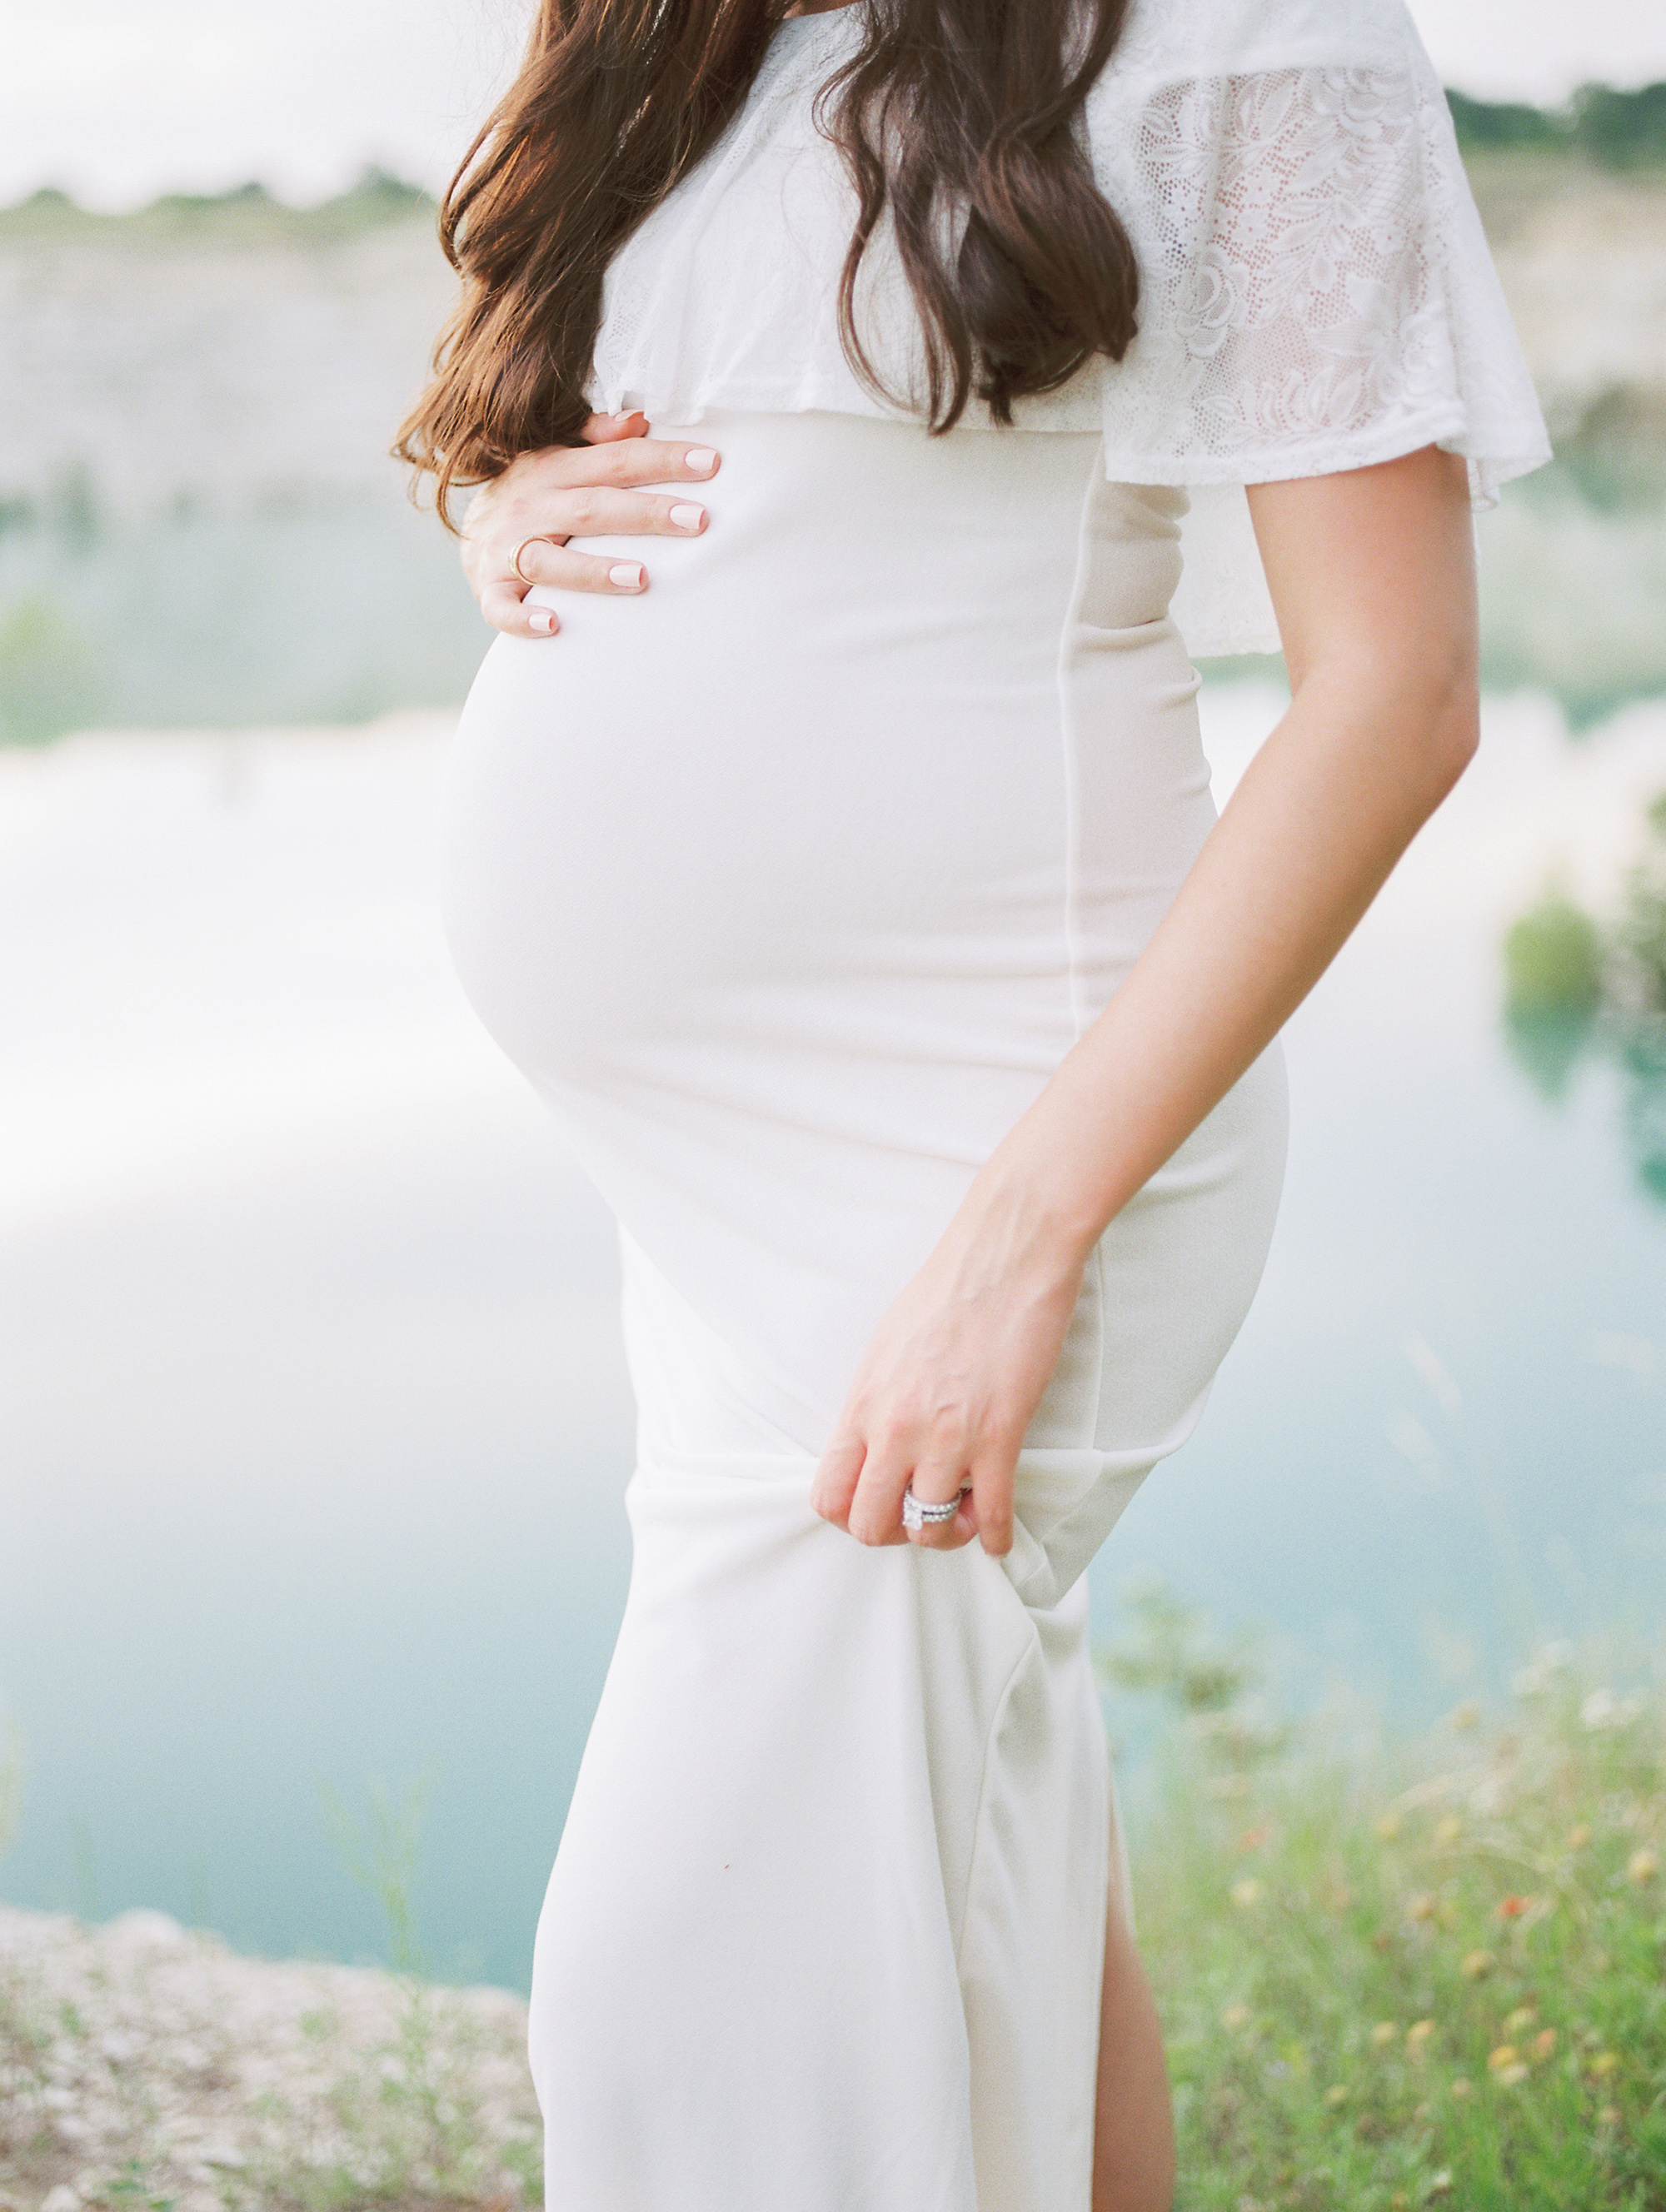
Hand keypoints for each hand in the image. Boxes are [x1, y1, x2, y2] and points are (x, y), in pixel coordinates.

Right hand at [460, 411, 720, 636]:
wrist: (469, 533)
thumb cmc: (533, 494)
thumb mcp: (557, 455)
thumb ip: (597, 437)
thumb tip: (640, 419)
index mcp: (553, 469)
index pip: (616, 461)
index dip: (662, 460)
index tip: (710, 463)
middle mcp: (531, 507)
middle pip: (592, 509)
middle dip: (645, 513)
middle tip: (697, 520)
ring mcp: (507, 551)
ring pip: (551, 561)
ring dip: (594, 571)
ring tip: (642, 578)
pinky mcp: (492, 590)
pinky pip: (503, 608)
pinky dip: (523, 618)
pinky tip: (553, 624)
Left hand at [808, 1172, 1088, 1556]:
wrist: (1004, 1255)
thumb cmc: (946, 1291)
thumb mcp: (885, 1348)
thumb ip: (874, 1402)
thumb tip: (873, 1443)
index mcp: (863, 1404)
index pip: (829, 1495)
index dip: (850, 1515)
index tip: (877, 1506)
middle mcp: (896, 1429)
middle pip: (871, 1525)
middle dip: (894, 1533)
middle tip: (918, 1517)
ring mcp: (947, 1436)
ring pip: (930, 1528)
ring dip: (948, 1533)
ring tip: (961, 1515)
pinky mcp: (999, 1435)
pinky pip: (991, 1513)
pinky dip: (994, 1536)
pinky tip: (997, 1538)